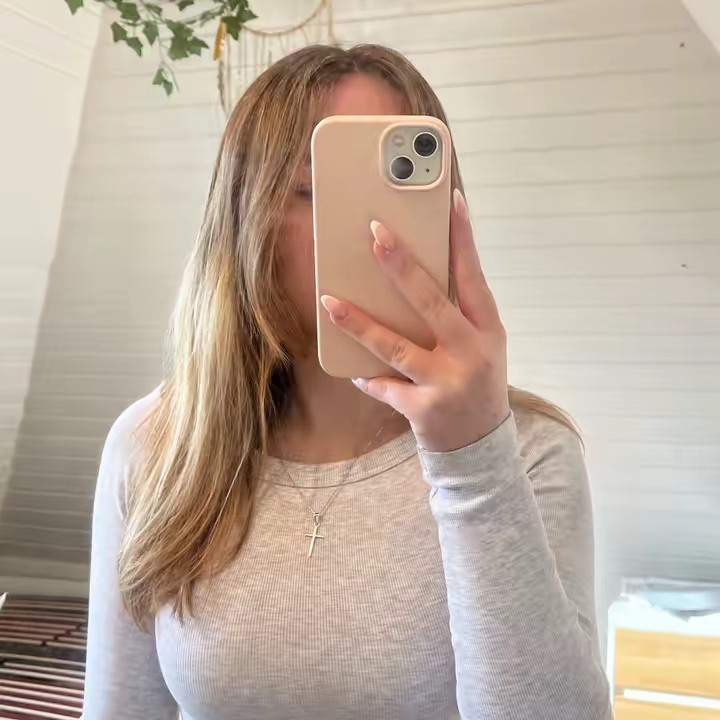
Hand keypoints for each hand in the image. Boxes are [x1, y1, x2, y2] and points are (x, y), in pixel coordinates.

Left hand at [320, 189, 509, 452]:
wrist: (481, 447)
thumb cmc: (477, 385)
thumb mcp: (482, 347)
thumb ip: (457, 316)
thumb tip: (413, 274)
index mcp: (488, 331)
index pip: (474, 277)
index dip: (463, 239)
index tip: (452, 202)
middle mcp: (470, 353)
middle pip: (430, 302)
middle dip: (401, 266)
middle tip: (376, 233)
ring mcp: (447, 383)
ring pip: (394, 346)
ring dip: (359, 323)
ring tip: (329, 302)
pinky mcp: (423, 409)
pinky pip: (384, 386)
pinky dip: (367, 376)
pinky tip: (353, 369)